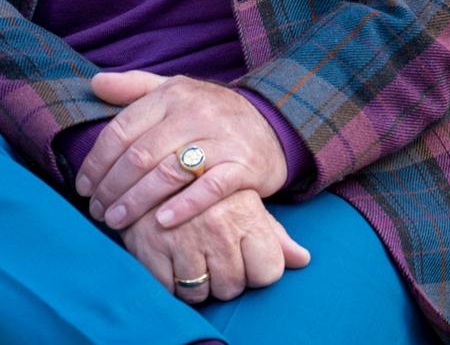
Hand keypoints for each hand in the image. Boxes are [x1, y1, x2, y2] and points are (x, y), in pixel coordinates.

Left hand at [77, 70, 285, 234]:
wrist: (273, 123)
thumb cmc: (213, 112)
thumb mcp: (176, 90)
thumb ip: (135, 87)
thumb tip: (94, 83)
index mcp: (172, 95)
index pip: (123, 130)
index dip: (97, 161)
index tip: (84, 185)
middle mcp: (194, 114)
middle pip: (140, 155)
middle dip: (112, 187)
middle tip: (97, 211)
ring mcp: (220, 140)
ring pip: (168, 173)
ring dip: (137, 202)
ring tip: (117, 222)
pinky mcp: (243, 166)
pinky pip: (209, 189)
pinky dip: (184, 206)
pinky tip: (161, 222)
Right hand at [119, 187, 310, 303]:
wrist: (148, 157)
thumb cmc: (204, 183)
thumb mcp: (244, 200)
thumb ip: (273, 233)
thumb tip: (302, 258)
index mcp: (246, 214)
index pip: (268, 271)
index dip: (255, 272)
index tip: (242, 260)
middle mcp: (218, 228)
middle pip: (233, 286)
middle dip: (222, 279)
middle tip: (209, 258)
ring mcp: (183, 239)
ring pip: (198, 292)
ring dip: (192, 283)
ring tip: (187, 258)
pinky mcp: (150, 247)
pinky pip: (166, 288)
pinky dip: (166, 281)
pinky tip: (166, 259)